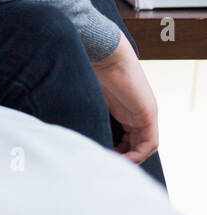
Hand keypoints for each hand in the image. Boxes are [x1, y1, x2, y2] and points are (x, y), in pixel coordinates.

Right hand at [90, 33, 159, 164]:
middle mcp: (137, 111)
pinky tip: (123, 158)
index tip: (100, 153)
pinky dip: (138, 154)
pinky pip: (149, 142)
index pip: (127, 136)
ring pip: (144, 145)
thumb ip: (87, 109)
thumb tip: (65, 125)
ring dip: (131, 158)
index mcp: (124, 106)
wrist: (102, 51)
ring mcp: (145, 112)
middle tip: (106, 162)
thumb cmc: (90, 66)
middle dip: (122, 155)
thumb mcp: (88, 94)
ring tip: (113, 163)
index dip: (116, 148)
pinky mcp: (148, 114)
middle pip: (136, 142)